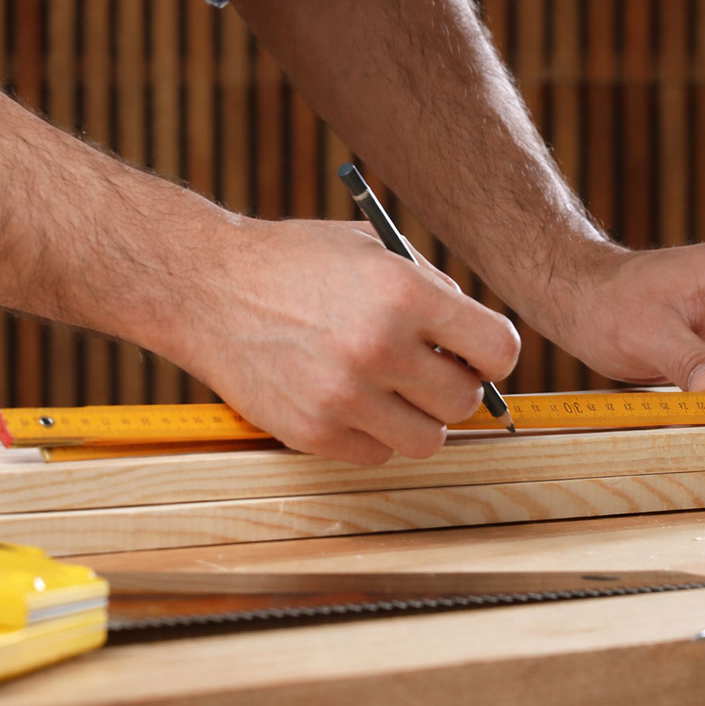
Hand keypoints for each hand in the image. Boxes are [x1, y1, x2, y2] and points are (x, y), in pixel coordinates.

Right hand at [162, 216, 520, 464]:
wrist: (206, 289)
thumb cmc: (292, 263)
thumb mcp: (370, 249)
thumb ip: (430, 290)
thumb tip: (475, 342)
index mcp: (403, 293)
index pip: (498, 349)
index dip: (492, 354)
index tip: (476, 355)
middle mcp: (378, 348)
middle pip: (465, 400)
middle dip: (452, 386)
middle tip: (425, 371)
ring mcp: (344, 398)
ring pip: (429, 440)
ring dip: (418, 418)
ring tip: (390, 391)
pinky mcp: (313, 434)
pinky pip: (377, 455)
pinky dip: (373, 435)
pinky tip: (349, 402)